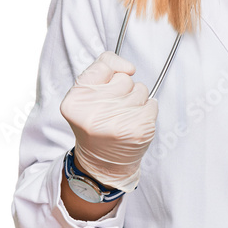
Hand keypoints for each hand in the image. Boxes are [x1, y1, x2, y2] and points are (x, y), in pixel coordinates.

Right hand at [60, 51, 158, 191]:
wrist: (102, 162)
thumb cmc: (95, 123)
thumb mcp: (84, 95)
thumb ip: (101, 70)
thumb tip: (129, 68)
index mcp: (75, 101)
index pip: (103, 65)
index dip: (111, 72)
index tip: (108, 86)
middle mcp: (93, 112)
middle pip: (124, 79)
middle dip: (123, 90)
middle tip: (112, 110)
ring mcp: (118, 122)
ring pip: (140, 89)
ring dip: (136, 101)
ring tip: (123, 117)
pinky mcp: (139, 130)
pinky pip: (152, 103)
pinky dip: (147, 111)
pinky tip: (134, 124)